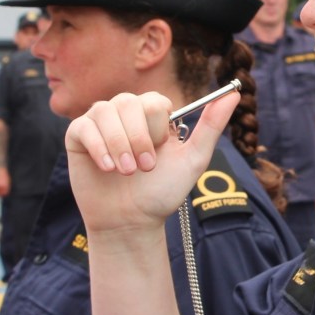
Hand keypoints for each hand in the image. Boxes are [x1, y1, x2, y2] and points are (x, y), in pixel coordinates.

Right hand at [65, 89, 239, 235]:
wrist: (131, 220)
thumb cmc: (162, 191)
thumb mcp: (193, 159)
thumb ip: (212, 125)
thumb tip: (235, 94)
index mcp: (153, 114)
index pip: (154, 101)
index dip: (156, 130)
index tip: (158, 157)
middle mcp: (127, 112)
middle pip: (128, 103)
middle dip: (137, 140)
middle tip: (143, 169)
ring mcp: (101, 122)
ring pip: (105, 112)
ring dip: (118, 145)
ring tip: (125, 172)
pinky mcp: (79, 136)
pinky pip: (83, 127)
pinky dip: (97, 147)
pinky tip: (106, 168)